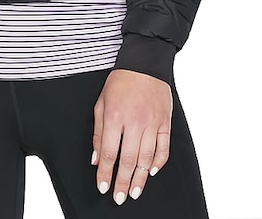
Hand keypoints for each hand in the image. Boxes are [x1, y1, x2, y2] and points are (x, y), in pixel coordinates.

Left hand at [91, 68, 172, 203]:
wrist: (145, 63)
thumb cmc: (121, 81)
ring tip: (134, 192)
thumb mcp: (102, 103)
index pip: (109, 153)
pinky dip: (158, 162)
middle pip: (128, 160)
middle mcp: (134, 122)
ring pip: (146, 158)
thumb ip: (99, 132)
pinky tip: (151, 171)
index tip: (103, 186)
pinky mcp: (165, 122)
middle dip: (122, 182)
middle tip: (119, 197)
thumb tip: (96, 158)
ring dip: (140, 178)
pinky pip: (163, 148)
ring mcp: (152, 122)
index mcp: (115, 116)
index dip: (105, 173)